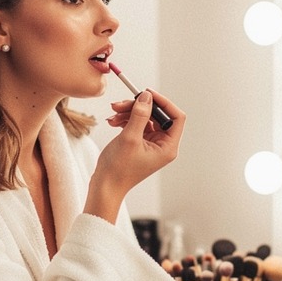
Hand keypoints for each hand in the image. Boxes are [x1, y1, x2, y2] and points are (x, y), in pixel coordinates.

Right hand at [84, 88, 185, 223]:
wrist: (105, 186)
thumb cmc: (119, 169)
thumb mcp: (130, 138)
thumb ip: (140, 115)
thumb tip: (147, 96)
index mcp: (168, 147)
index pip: (176, 117)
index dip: (163, 103)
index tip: (147, 94)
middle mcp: (162, 145)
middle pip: (157, 115)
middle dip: (139, 107)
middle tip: (121, 104)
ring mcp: (151, 144)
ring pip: (144, 118)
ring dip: (129, 112)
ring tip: (114, 113)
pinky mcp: (139, 143)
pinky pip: (136, 124)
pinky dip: (125, 120)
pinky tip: (113, 121)